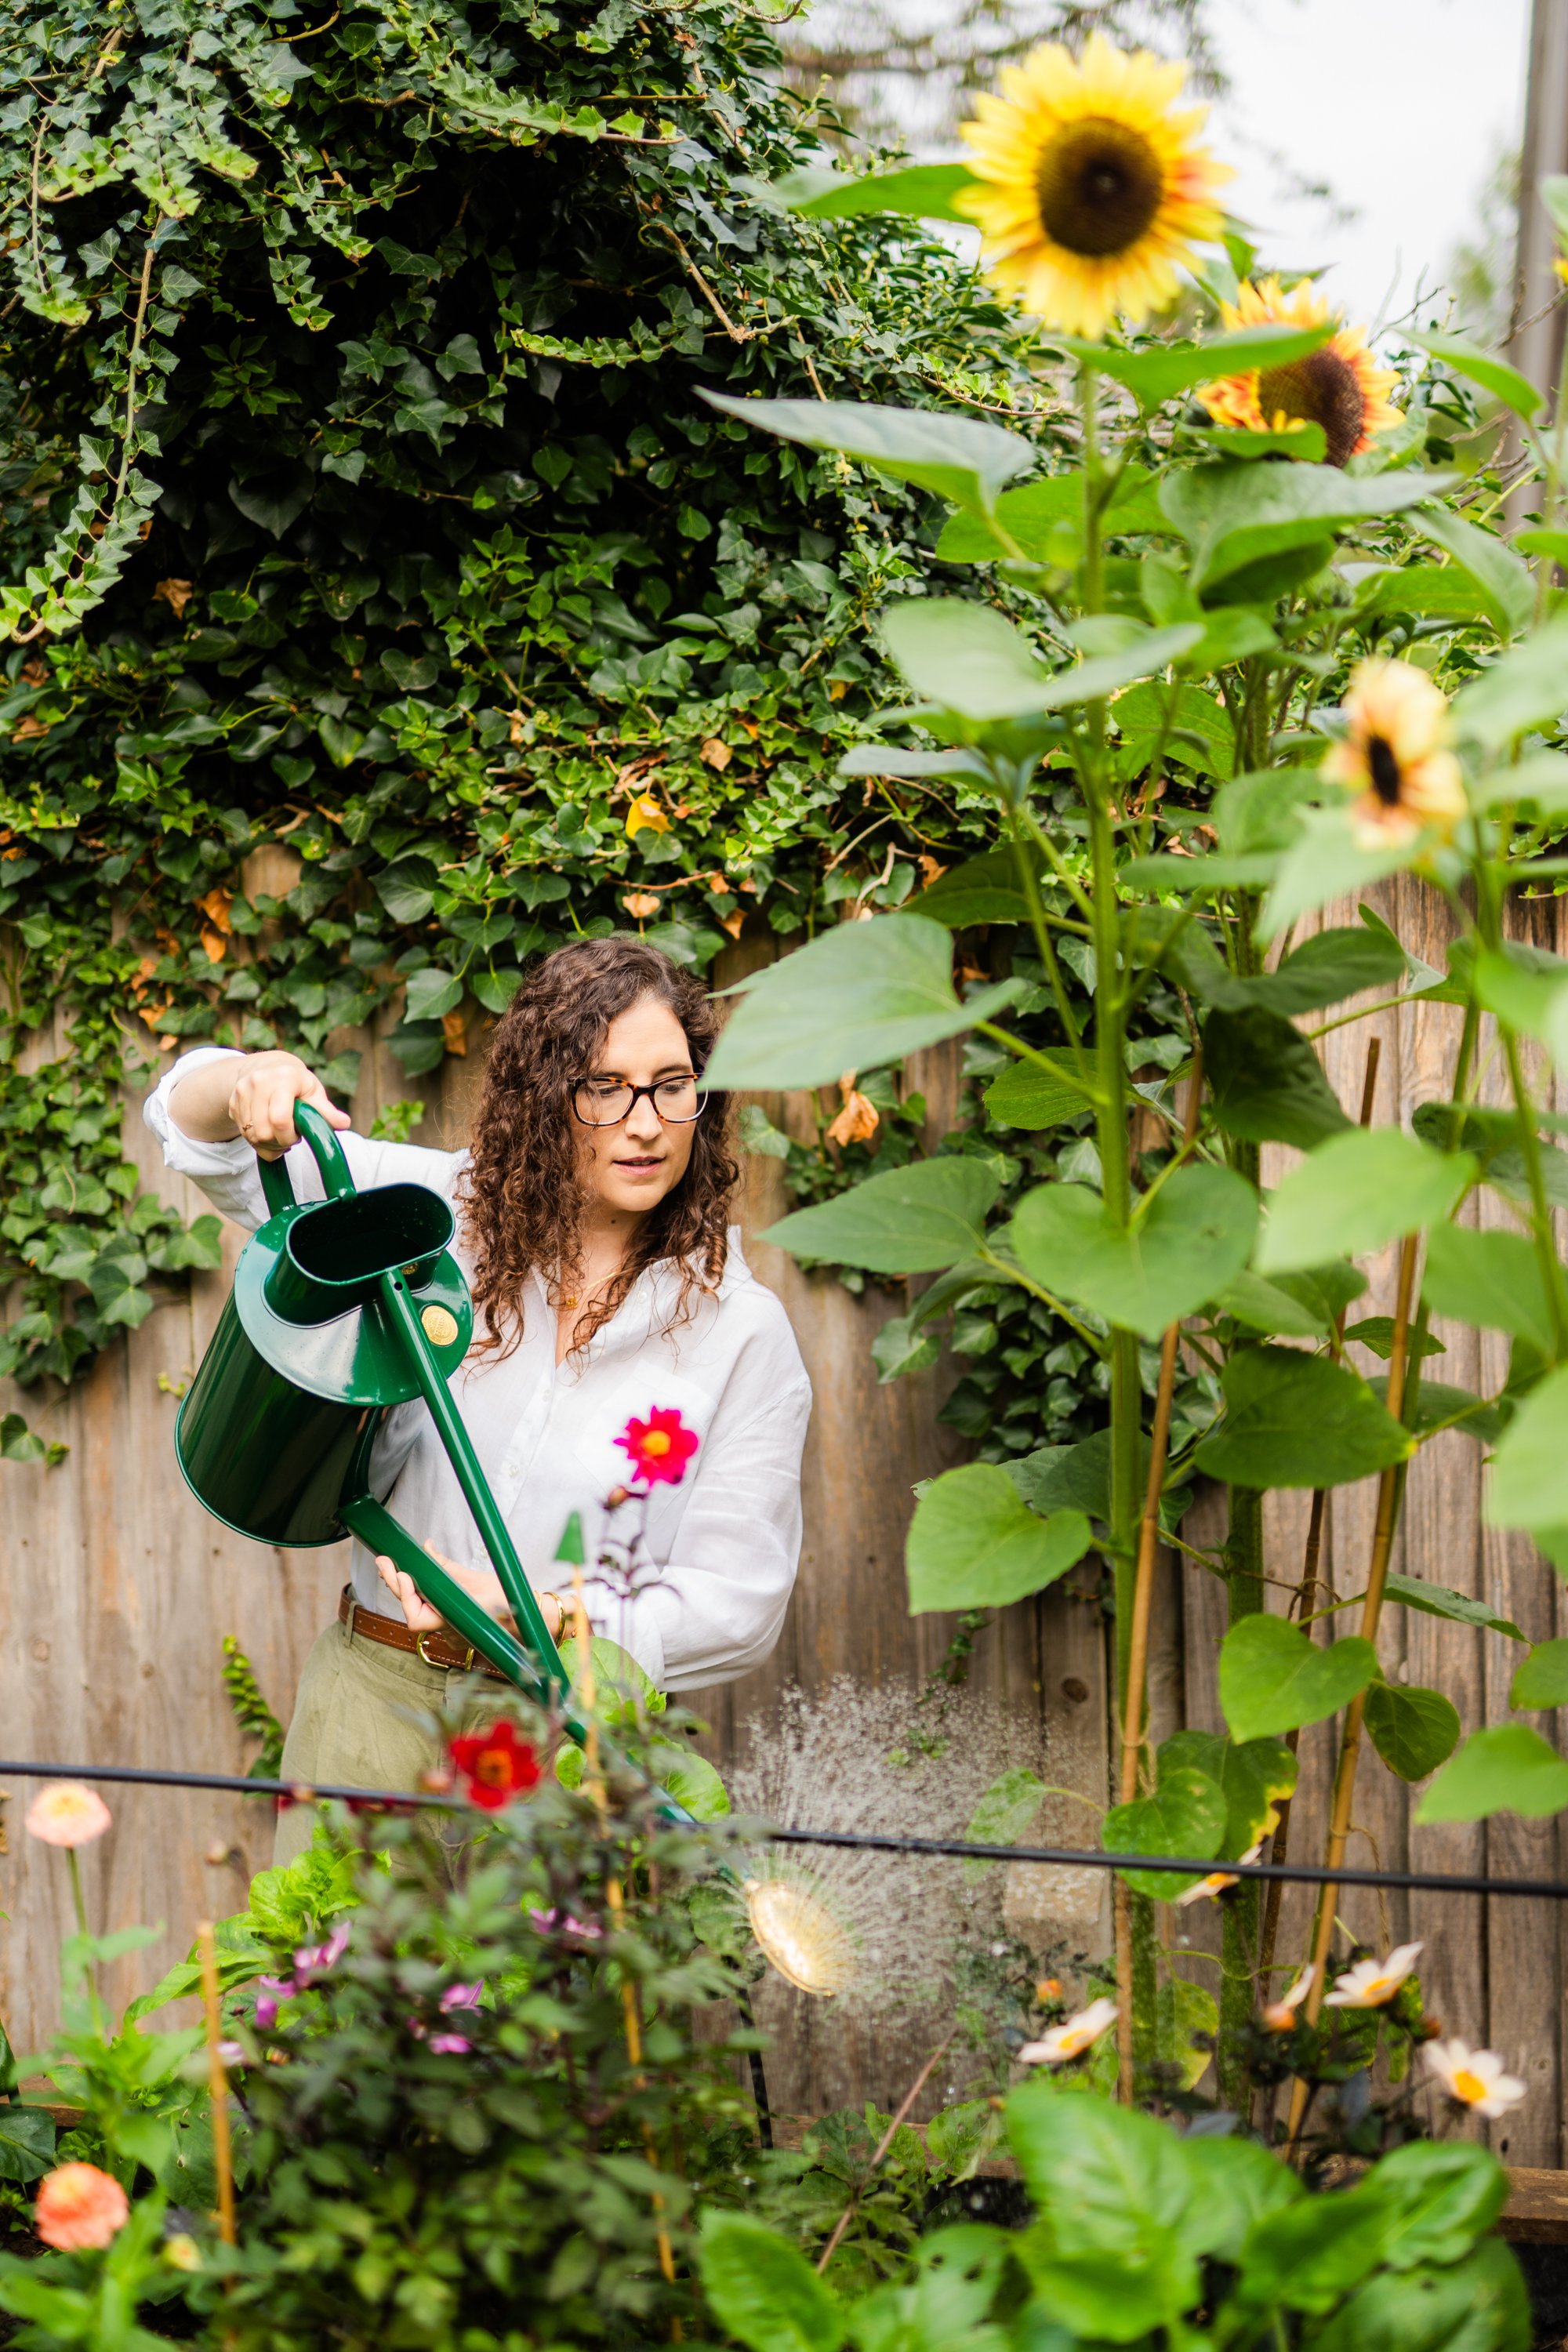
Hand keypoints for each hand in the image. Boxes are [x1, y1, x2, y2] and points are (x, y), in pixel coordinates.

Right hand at [227, 1050, 350, 1158]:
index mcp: (283, 1078)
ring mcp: (242, 1092)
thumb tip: (344, 1123)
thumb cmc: (297, 1083)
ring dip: (268, 1143)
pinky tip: (268, 1130)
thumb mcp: (314, 1093)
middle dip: (278, 1142)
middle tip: (290, 1136)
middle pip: (263, 1132)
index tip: (297, 1136)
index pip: (279, 1118)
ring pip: (251, 1136)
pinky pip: (243, 1134)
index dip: (288, 1135)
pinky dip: (257, 1140)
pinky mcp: (232, 1103)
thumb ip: (326, 1111)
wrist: (268, 1067)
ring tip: (280, 1133)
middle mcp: (258, 1082)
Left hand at [375, 1542, 512, 1633]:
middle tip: (384, 1562)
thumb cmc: (506, 1603)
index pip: (416, 1616)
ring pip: (418, 1611)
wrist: (525, 1619)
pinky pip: (428, 1611)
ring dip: (405, 1591)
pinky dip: (418, 1596)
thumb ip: (445, 1566)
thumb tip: (426, 1548)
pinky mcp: (451, 1626)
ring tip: (392, 1567)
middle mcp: (447, 1631)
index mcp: (453, 1622)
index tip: (402, 1573)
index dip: (406, 1595)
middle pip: (412, 1611)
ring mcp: (448, 1631)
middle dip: (396, 1585)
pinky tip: (410, 1580)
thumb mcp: (475, 1580)